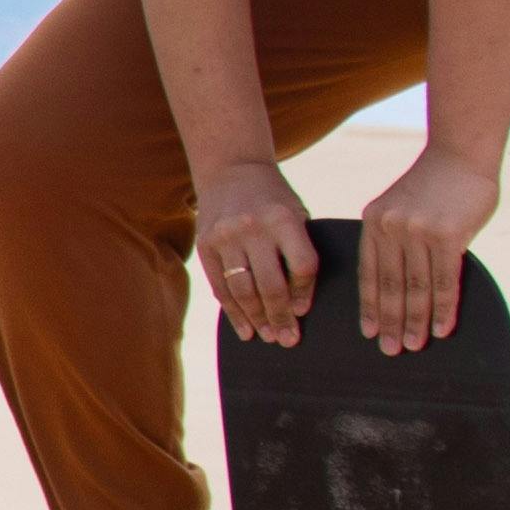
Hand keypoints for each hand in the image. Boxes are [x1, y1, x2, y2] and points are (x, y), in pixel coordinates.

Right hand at [190, 160, 316, 349]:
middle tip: (288, 340)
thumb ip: (300, 248)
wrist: (231, 170)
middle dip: (281, 317)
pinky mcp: (205, 245)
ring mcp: (225, 237)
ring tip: (269, 337)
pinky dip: (233, 312)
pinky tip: (244, 330)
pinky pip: (220, 287)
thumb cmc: (273, 198)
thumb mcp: (296, 212)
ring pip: (243, 291)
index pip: (301, 266)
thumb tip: (302, 302)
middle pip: (271, 285)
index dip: (304, 293)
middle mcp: (253, 228)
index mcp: (283, 218)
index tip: (304, 311)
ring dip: (258, 319)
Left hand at [356, 139, 496, 355]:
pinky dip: (443, 309)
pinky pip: (443, 281)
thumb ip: (396, 238)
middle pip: (389, 286)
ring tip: (414, 346)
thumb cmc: (434, 183)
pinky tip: (442, 329)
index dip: (369, 306)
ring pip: (415, 288)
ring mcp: (418, 231)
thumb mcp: (400, 206)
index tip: (369, 332)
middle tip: (390, 351)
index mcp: (373, 221)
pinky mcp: (447, 236)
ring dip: (415, 322)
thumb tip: (400, 282)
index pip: (368, 274)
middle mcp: (391, 227)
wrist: (461, 153)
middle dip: (390, 322)